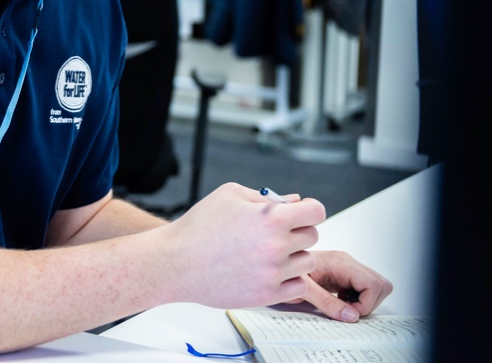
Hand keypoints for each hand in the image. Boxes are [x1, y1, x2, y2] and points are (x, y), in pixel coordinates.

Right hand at [163, 183, 325, 309]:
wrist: (176, 262)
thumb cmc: (199, 226)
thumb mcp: (229, 195)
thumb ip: (266, 196)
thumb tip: (294, 202)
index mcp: (270, 218)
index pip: (316, 212)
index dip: (310, 210)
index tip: (302, 213)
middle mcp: (276, 246)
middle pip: (312, 236)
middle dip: (297, 231)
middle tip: (275, 233)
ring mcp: (273, 273)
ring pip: (307, 262)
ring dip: (294, 256)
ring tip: (269, 253)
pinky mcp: (267, 295)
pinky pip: (297, 286)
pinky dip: (288, 279)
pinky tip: (268, 271)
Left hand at [290, 250, 393, 321]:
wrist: (270, 265)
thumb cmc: (282, 273)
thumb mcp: (303, 290)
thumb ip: (327, 302)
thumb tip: (352, 316)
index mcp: (340, 262)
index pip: (374, 284)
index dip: (366, 303)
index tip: (348, 311)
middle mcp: (346, 262)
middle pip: (381, 284)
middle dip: (369, 303)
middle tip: (347, 309)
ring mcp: (346, 268)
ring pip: (375, 286)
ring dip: (364, 301)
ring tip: (342, 304)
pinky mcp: (343, 275)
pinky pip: (363, 288)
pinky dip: (357, 299)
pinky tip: (339, 300)